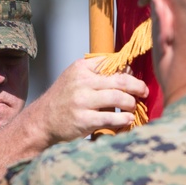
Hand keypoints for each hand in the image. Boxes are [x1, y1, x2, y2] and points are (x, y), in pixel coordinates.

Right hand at [22, 57, 147, 146]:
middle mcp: (81, 82)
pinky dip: (124, 119)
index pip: (112, 63)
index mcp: (81, 68)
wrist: (42, 121)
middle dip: (137, 86)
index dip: (128, 70)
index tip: (134, 77)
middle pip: (120, 80)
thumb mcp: (74, 77)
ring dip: (131, 103)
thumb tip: (128, 69)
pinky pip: (112, 118)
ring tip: (133, 107)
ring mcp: (82, 101)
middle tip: (144, 92)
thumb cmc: (63, 99)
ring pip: (119, 98)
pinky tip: (128, 120)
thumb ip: (96, 72)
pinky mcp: (84, 120)